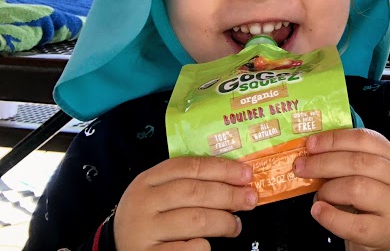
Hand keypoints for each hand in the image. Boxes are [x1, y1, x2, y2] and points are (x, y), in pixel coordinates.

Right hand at [113, 156, 257, 249]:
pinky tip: (208, 244)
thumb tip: (237, 180)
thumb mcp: (160, 192)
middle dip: (229, 195)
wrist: (118, 246)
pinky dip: (203, 245)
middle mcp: (143, 202)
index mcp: (148, 180)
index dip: (222, 169)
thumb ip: (189, 182)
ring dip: (224, 222)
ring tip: (235, 226)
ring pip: (195, 220)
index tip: (246, 174)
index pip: (190, 166)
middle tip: (250, 199)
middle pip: (195, 192)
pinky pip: (187, 248)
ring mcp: (143, 230)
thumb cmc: (149, 216)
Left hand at [295, 128, 389, 250]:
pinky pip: (353, 223)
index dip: (334, 139)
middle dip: (323, 163)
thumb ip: (345, 160)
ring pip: (356, 188)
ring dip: (329, 190)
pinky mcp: (384, 230)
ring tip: (319, 195)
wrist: (387, 232)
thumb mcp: (366, 173)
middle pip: (357, 162)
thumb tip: (311, 153)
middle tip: (302, 168)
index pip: (363, 138)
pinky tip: (319, 211)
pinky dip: (330, 216)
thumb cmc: (371, 199)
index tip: (310, 144)